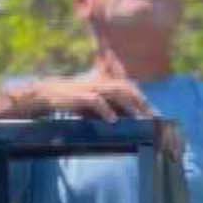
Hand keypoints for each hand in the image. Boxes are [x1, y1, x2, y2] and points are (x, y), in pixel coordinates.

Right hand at [8, 77, 152, 122]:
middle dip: (141, 102)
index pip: (129, 88)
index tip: (154, 114)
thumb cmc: (73, 101)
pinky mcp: (79, 96)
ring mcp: (91, 88)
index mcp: (106, 83)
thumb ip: (110, 108)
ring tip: (139, 118)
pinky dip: (105, 110)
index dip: (142, 99)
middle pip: (127, 88)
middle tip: (152, 117)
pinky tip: (112, 120)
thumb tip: (126, 120)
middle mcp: (101, 82)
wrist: (48, 95)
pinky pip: (96, 101)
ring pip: (116, 92)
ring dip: (129, 105)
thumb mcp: (94, 104)